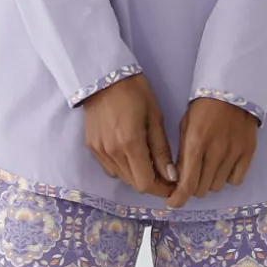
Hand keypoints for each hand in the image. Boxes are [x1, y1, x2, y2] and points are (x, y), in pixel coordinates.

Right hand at [81, 73, 177, 199]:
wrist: (103, 77)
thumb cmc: (135, 92)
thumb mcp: (155, 118)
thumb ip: (162, 150)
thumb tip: (172, 177)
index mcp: (130, 144)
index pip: (146, 184)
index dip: (162, 190)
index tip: (174, 186)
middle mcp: (112, 153)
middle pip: (134, 183)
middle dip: (152, 183)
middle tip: (165, 173)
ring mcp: (99, 151)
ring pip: (122, 177)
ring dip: (137, 175)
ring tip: (149, 162)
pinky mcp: (92, 147)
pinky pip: (111, 168)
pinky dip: (124, 168)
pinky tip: (131, 154)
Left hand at [165, 96, 257, 208]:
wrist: (231, 91)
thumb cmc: (203, 108)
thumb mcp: (185, 127)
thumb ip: (182, 154)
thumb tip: (178, 180)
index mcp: (196, 144)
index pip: (187, 183)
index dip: (179, 198)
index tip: (173, 203)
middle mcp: (215, 152)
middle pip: (202, 189)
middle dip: (193, 187)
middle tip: (192, 177)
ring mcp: (234, 153)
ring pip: (218, 186)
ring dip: (209, 182)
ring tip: (208, 168)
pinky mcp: (248, 153)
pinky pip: (236, 180)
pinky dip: (227, 178)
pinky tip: (223, 166)